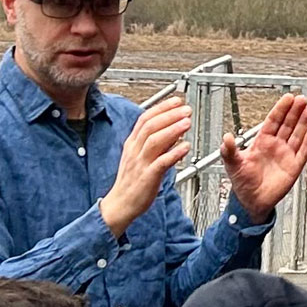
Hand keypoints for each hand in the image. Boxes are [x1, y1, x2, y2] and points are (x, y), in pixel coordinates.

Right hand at [103, 98, 191, 236]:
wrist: (120, 205)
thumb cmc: (131, 182)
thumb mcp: (140, 157)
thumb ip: (156, 145)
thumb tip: (173, 132)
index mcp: (132, 144)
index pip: (145, 119)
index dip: (162, 108)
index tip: (176, 101)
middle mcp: (135, 151)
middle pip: (150, 126)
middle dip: (169, 115)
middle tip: (185, 109)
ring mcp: (140, 163)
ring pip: (155, 141)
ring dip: (172, 129)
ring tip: (187, 122)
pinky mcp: (148, 177)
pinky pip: (161, 162)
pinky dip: (174, 153)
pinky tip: (185, 147)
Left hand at [222, 94, 306, 220]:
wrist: (251, 201)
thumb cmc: (242, 182)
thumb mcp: (232, 164)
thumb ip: (229, 150)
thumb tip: (226, 137)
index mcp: (262, 142)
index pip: (273, 121)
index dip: (281, 109)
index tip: (288, 98)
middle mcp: (276, 146)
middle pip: (287, 124)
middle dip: (295, 111)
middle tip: (302, 99)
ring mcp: (286, 155)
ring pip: (297, 135)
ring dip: (303, 123)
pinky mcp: (294, 167)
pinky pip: (303, 153)